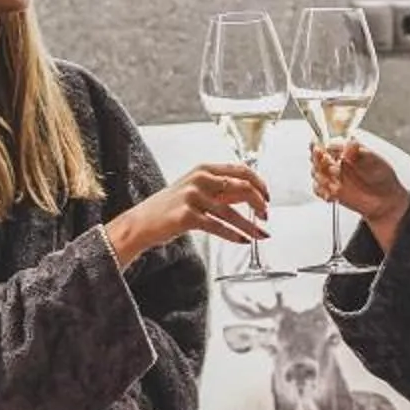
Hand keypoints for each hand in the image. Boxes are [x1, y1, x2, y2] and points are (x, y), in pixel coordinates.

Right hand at [106, 162, 270, 264]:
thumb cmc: (169, 207)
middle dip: (259, 203)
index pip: (241, 170)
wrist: (142, 222)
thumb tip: (250, 195)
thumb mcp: (197, 190)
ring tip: (261, 234)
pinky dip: (234, 235)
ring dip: (250, 225)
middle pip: (242, 187)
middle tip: (266, 216)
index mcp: (204, 169)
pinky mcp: (187, 216)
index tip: (267, 197)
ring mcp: (192, 197)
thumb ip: (222, 190)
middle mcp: (200, 179)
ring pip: (232, 212)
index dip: (259, 183)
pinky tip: (243, 240)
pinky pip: (218, 227)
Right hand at [309, 138, 409, 250]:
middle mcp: (336, 160)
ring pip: (315, 172)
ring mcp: (332, 175)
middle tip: (333, 168)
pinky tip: (332, 195)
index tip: (321, 150)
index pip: (326, 142)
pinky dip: (322, 191)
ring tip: (336, 183)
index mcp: (345, 148)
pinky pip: (318, 189)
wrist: (385, 200)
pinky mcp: (330, 189)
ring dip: (322, 178)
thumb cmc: (382, 177)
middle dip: (319, 162)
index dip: (320, 145)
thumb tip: (349, 146)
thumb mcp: (375, 162)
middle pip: (316, 156)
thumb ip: (360, 154)